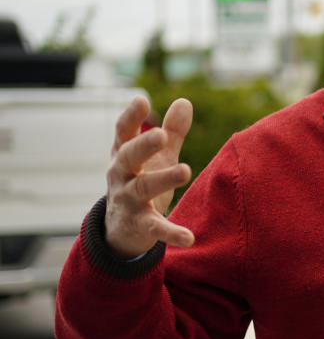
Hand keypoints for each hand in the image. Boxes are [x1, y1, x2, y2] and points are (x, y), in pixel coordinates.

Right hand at [104, 96, 194, 258]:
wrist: (120, 229)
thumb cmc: (140, 182)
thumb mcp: (157, 157)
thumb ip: (172, 132)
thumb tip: (184, 101)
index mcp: (124, 155)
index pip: (124, 133)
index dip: (131, 117)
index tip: (140, 100)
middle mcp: (121, 176)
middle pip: (128, 157)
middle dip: (143, 145)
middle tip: (160, 134)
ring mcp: (128, 200)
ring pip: (142, 188)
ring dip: (163, 179)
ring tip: (185, 170)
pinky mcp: (139, 224)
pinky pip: (155, 228)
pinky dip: (171, 233)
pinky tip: (189, 238)